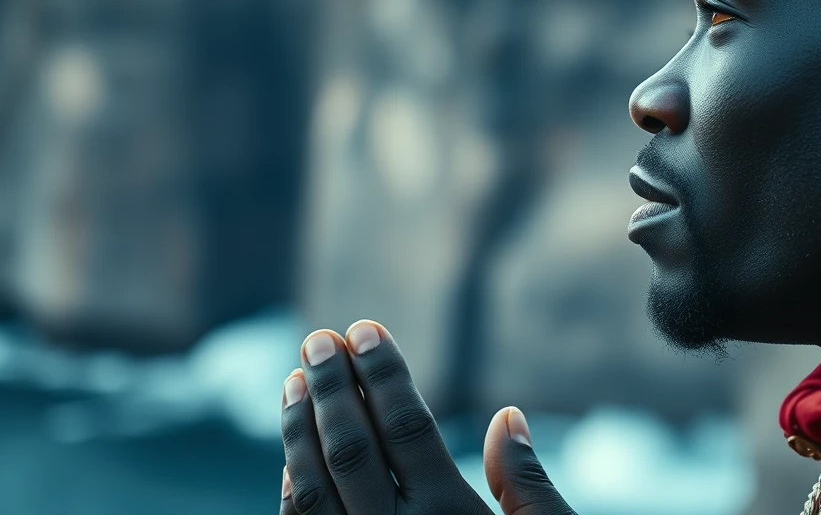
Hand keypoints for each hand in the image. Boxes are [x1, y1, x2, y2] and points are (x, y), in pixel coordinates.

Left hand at [279, 319, 576, 514]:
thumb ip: (531, 486)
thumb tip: (505, 415)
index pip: (404, 429)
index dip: (384, 374)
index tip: (365, 327)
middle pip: (351, 450)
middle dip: (332, 388)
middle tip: (317, 337)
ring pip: (312, 492)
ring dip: (298, 431)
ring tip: (293, 381)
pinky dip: (291, 493)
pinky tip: (290, 460)